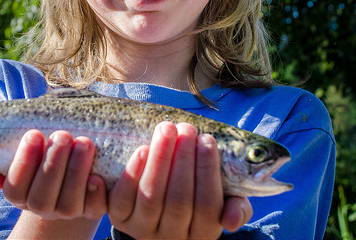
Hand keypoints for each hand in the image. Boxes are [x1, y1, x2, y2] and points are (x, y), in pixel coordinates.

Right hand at [0, 129, 107, 220]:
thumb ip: (7, 154)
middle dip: (52, 164)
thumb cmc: (45, 152)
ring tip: (84, 143)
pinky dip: (95, 194)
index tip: (34, 134)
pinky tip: (96, 176)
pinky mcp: (92, 211)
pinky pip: (94, 209)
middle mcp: (41, 207)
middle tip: (62, 135)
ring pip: (68, 203)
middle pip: (41, 197)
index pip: (15, 187)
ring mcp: (66, 211)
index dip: (23, 163)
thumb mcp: (28, 151)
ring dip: (76, 172)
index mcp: (20, 193)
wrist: (71, 172)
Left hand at [107, 122, 252, 239]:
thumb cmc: (196, 194)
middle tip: (186, 128)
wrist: (157, 205)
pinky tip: (142, 149)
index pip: (207, 206)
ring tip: (166, 129)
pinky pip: (123, 199)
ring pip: (150, 198)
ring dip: (159, 160)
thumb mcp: (222, 202)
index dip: (208, 170)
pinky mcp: (119, 219)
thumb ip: (236, 207)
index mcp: (202, 233)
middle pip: (178, 201)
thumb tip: (231, 217)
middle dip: (183, 159)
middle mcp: (172, 237)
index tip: (207, 139)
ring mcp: (143, 229)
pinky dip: (132, 173)